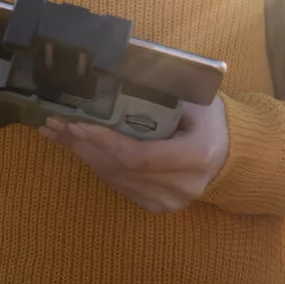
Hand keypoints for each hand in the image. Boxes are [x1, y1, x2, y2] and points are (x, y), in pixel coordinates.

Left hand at [38, 97, 229, 213]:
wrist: (229, 154)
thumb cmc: (210, 120)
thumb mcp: (195, 101)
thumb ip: (163, 95)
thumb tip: (117, 76)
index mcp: (195, 156)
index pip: (140, 156)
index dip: (105, 142)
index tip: (78, 124)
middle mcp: (183, 185)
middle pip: (121, 169)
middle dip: (84, 145)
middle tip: (55, 124)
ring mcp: (170, 201)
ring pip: (116, 179)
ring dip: (83, 155)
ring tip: (57, 133)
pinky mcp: (159, 206)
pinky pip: (120, 185)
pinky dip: (97, 165)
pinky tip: (78, 148)